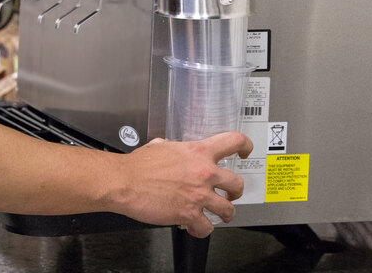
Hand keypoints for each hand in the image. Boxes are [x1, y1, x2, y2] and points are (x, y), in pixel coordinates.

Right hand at [112, 132, 252, 237]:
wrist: (125, 181)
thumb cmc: (140, 165)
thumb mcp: (163, 146)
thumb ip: (176, 149)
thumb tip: (174, 150)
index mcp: (199, 151)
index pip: (234, 142)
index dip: (245, 146)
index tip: (245, 151)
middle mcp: (204, 172)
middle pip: (237, 183)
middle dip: (235, 191)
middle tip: (231, 193)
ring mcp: (199, 195)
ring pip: (228, 209)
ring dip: (225, 213)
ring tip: (220, 214)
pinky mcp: (189, 214)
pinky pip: (206, 228)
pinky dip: (202, 229)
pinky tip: (197, 226)